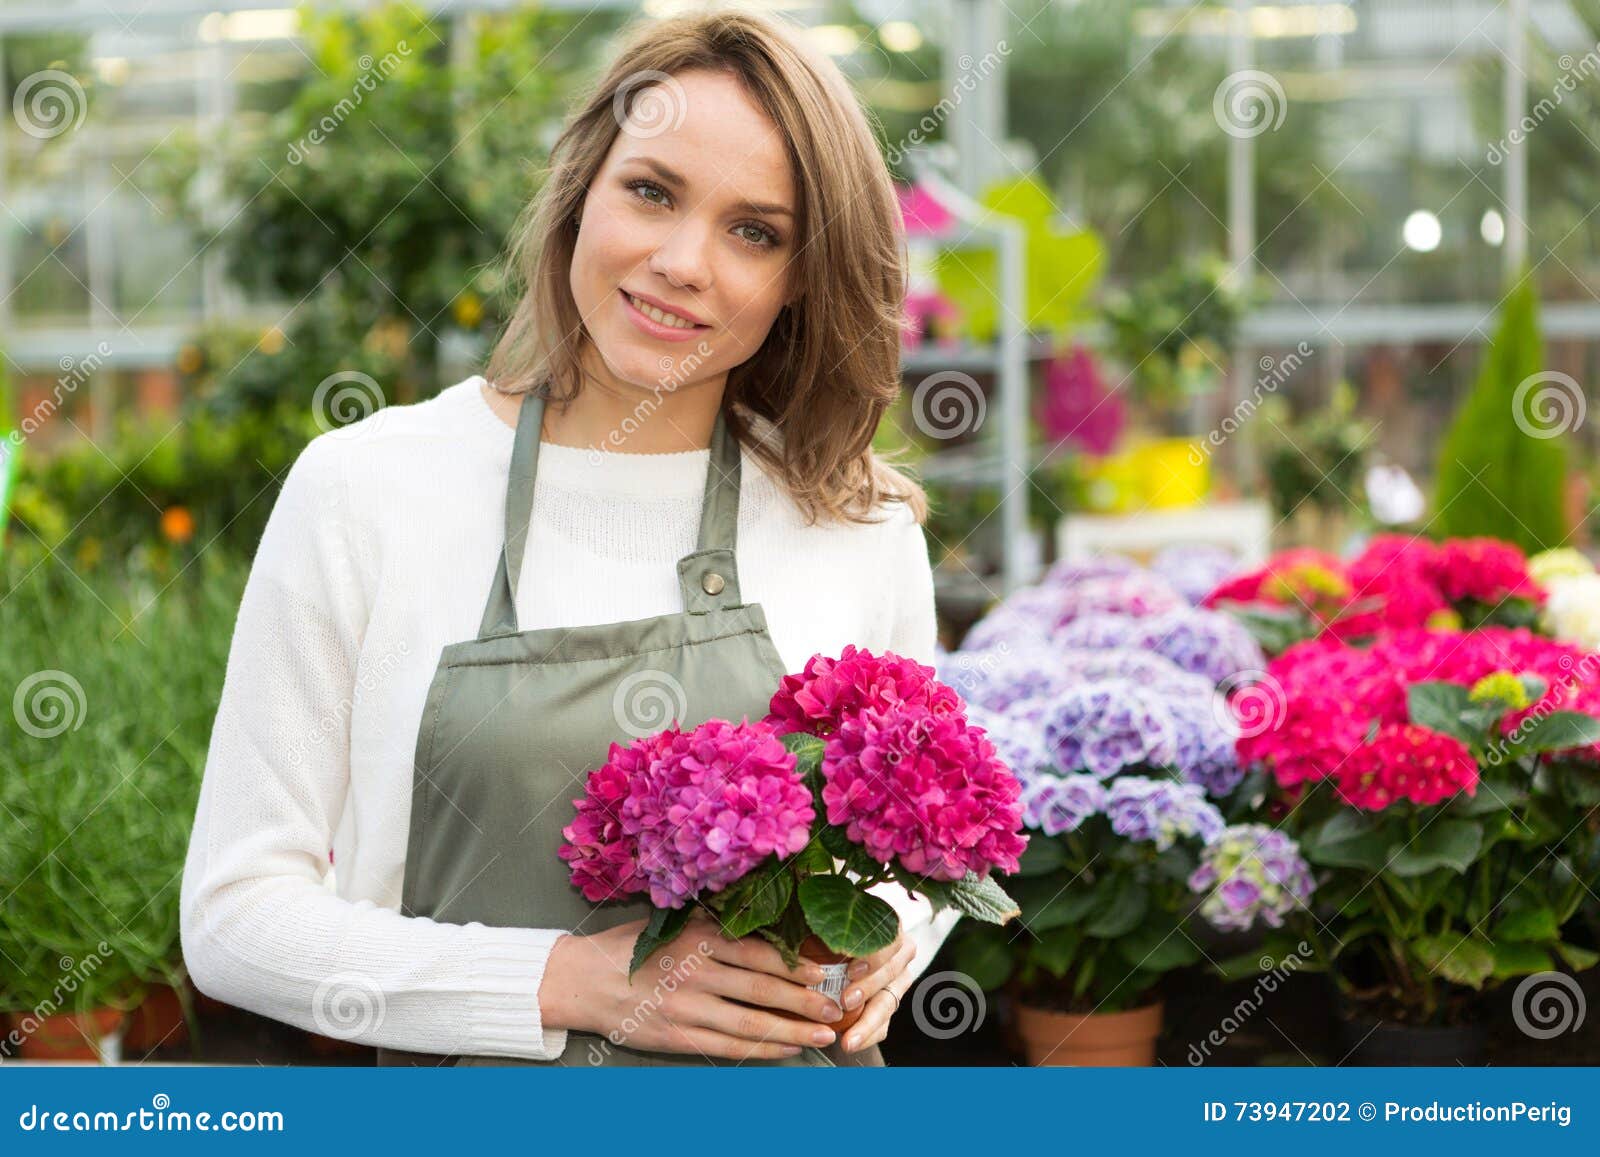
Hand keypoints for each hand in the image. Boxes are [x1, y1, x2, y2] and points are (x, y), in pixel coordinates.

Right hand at [540, 913, 851, 1061]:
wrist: (583, 980)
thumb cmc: (632, 947)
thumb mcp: (673, 923)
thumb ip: (713, 926)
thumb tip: (768, 927)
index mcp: (697, 937)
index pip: (758, 952)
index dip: (796, 965)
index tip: (825, 972)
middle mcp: (695, 971)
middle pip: (762, 990)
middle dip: (804, 1001)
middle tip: (834, 1007)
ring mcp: (686, 1007)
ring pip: (750, 1023)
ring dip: (791, 1031)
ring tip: (821, 1035)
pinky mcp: (677, 1036)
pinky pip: (728, 1047)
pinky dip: (760, 1050)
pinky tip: (784, 1049)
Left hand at [830, 927, 915, 1052]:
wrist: (838, 946)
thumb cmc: (828, 930)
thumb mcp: (827, 923)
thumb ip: (820, 925)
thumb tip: (796, 929)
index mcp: (888, 926)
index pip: (889, 940)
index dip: (872, 957)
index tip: (850, 970)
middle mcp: (899, 953)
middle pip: (891, 972)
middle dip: (868, 989)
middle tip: (845, 1002)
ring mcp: (898, 979)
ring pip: (889, 1002)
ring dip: (868, 1022)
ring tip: (848, 1039)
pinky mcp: (890, 1002)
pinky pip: (884, 1024)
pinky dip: (867, 1035)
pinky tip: (851, 1043)